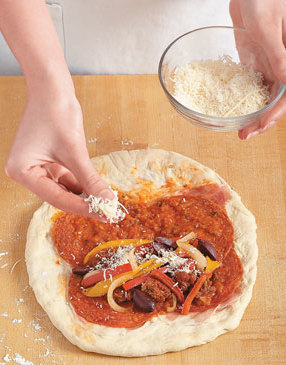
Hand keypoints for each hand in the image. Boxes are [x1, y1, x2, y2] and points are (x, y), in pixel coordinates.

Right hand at [5, 86, 113, 218]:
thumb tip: (107, 201)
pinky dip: (81, 183)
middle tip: (107, 212)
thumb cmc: (56, 113)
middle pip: (59, 196)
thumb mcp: (75, 151)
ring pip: (64, 189)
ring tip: (105, 202)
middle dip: (84, 202)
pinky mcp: (47, 162)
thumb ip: (90, 179)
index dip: (82, 208)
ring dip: (85, 194)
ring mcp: (36, 168)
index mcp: (22, 171)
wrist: (52, 88)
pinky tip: (97, 189)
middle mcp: (26, 173)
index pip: (56, 198)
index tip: (104, 215)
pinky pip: (66, 178)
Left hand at [230, 0, 285, 138]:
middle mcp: (282, 66)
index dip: (274, 114)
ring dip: (253, 114)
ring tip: (239, 129)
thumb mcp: (268, 26)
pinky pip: (252, 85)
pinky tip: (233, 110)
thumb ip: (277, 55)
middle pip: (275, 101)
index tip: (259, 127)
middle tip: (243, 135)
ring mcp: (268, 65)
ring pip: (263, 96)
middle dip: (261, 120)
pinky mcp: (255, 61)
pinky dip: (244, 99)